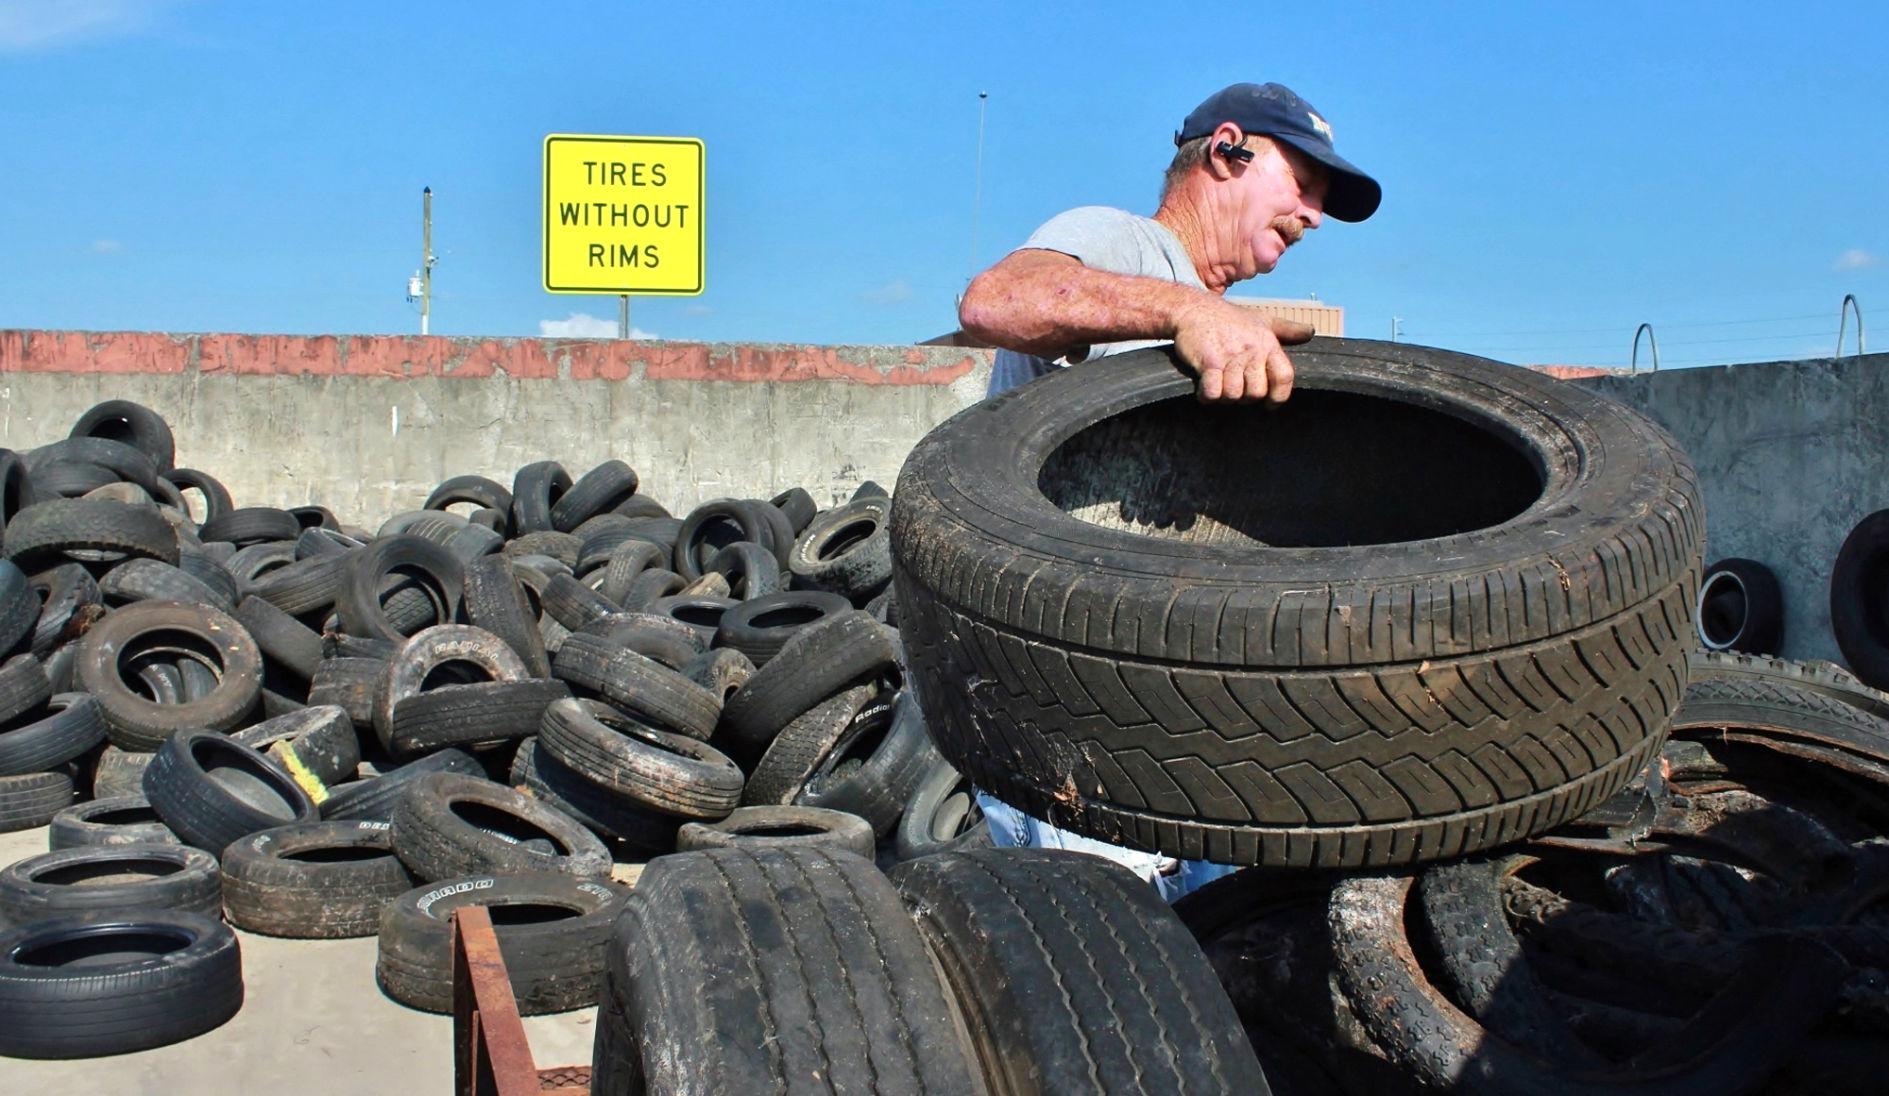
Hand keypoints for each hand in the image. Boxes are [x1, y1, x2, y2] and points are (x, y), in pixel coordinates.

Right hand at [1172, 299, 1308, 403]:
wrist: (1193, 309)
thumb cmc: (1228, 319)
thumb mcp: (1261, 319)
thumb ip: (1286, 330)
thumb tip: (1311, 332)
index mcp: (1268, 343)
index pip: (1284, 377)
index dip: (1279, 396)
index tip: (1269, 404)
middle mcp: (1252, 351)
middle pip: (1256, 393)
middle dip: (1244, 397)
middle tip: (1234, 387)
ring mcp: (1230, 357)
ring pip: (1234, 395)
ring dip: (1224, 396)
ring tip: (1218, 384)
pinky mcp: (1208, 363)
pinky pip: (1213, 392)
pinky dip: (1207, 396)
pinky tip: (1203, 388)